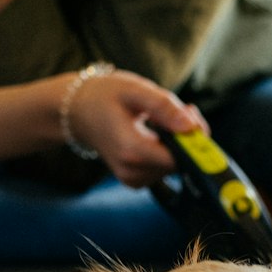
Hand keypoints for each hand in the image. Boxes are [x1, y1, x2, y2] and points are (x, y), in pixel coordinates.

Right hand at [65, 69, 208, 187]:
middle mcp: (131, 170)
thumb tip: (191, 126)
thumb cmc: (105, 96)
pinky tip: (159, 132)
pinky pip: (164, 169)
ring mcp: (132, 179)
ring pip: (174, 167)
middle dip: (187, 137)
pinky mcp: (135, 180)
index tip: (189, 112)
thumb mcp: (135, 90)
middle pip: (179, 163)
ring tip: (164, 117)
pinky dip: (168, 151)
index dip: (193, 138)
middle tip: (180, 108)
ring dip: (178, 143)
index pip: (179, 158)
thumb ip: (164, 107)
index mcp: (131, 149)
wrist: (78, 112)